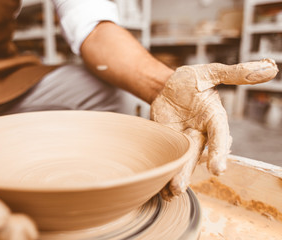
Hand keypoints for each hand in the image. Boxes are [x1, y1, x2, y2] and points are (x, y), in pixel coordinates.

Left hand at [150, 59, 277, 199]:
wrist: (167, 87)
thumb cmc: (191, 81)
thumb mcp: (210, 73)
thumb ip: (235, 74)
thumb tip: (269, 68)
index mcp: (213, 119)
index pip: (218, 136)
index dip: (219, 151)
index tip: (218, 168)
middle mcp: (200, 134)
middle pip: (197, 155)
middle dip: (189, 171)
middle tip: (180, 186)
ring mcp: (182, 140)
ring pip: (182, 161)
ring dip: (176, 177)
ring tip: (170, 192)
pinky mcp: (166, 143)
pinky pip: (167, 158)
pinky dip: (164, 171)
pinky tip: (159, 188)